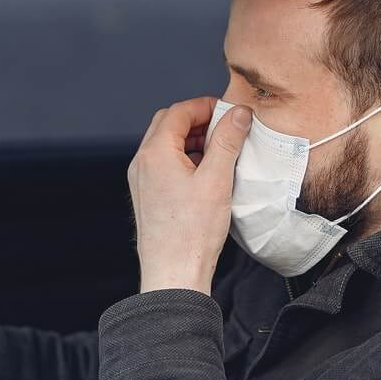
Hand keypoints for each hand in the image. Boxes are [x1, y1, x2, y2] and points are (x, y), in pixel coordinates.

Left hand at [127, 97, 251, 294]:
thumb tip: (239, 114)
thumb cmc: (192, 232)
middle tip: (225, 128)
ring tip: (220, 151)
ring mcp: (142, 181)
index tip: (230, 112)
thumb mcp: (217, 180)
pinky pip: (164, 165)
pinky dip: (185, 159)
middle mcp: (142, 163)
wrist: (174, 273)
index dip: (206, 106)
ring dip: (192, 140)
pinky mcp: (148, 196)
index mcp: (155, 153)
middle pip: (168, 124)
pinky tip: (207, 173)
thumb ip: (227, 141)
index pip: (178, 111)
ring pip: (165, 145)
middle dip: (197, 120)